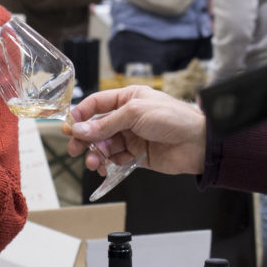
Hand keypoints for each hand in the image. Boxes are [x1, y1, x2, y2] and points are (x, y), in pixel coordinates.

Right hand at [66, 86, 206, 175]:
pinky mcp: (137, 155)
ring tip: (92, 163)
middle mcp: (128, 116)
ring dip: (95, 154)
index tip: (69, 126)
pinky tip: (104, 168)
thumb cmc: (172, 118)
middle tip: (74, 149)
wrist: (198, 143)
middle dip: (84, 138)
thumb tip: (80, 129)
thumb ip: (106, 123)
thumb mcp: (135, 114)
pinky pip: (116, 159)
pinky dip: (108, 164)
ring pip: (105, 145)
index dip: (81, 114)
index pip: (97, 103)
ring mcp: (132, 136)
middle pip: (97, 127)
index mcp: (128, 98)